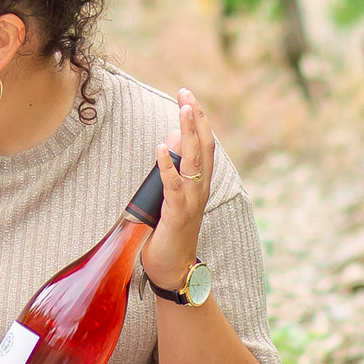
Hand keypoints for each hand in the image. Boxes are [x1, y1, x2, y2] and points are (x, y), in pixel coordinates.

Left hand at [144, 88, 214, 292]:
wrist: (173, 269)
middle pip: (202, 147)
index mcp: (199, 184)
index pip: (203, 145)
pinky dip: (166, 167)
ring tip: (182, 109)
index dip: (197, 120)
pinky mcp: (177, 216)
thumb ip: (173, 169)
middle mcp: (199, 190)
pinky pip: (173, 187)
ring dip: (187, 134)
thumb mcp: (172, 195)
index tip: (187, 96)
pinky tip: (160, 148)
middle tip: (186, 93)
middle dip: (195, 118)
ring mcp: (190, 202)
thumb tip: (171, 139)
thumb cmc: (170, 233)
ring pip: (192, 162)